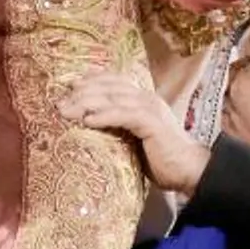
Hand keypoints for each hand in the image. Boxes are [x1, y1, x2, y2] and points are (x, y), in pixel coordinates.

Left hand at [61, 72, 209, 195]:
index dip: (93, 79)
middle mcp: (147, 98)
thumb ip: (120, 128)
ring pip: (114, 97)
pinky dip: (104, 116)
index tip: (71, 84)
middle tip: (60, 101)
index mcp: (144, 99)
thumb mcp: (135, 138)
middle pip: (110, 86)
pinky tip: (88, 121)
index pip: (115, 80)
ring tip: (66, 111)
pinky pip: (123, 115)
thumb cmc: (162, 159)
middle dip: (82, 91)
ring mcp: (150, 108)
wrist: (189, 169)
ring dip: (87, 102)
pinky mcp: (152, 123)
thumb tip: (91, 127)